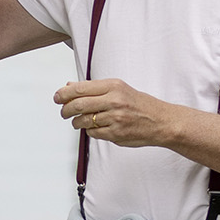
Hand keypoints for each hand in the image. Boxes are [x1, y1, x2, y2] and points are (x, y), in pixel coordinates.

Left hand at [55, 77, 178, 149]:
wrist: (161, 121)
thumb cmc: (140, 104)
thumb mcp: (119, 89)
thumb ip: (95, 88)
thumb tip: (70, 86)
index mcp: (114, 86)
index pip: (80, 88)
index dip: (64, 93)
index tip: (58, 97)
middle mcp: (114, 100)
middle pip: (78, 105)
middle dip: (65, 109)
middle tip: (63, 112)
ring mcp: (115, 118)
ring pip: (83, 121)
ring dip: (76, 122)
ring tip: (78, 121)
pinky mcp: (116, 134)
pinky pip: (93, 133)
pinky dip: (89, 131)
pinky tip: (94, 127)